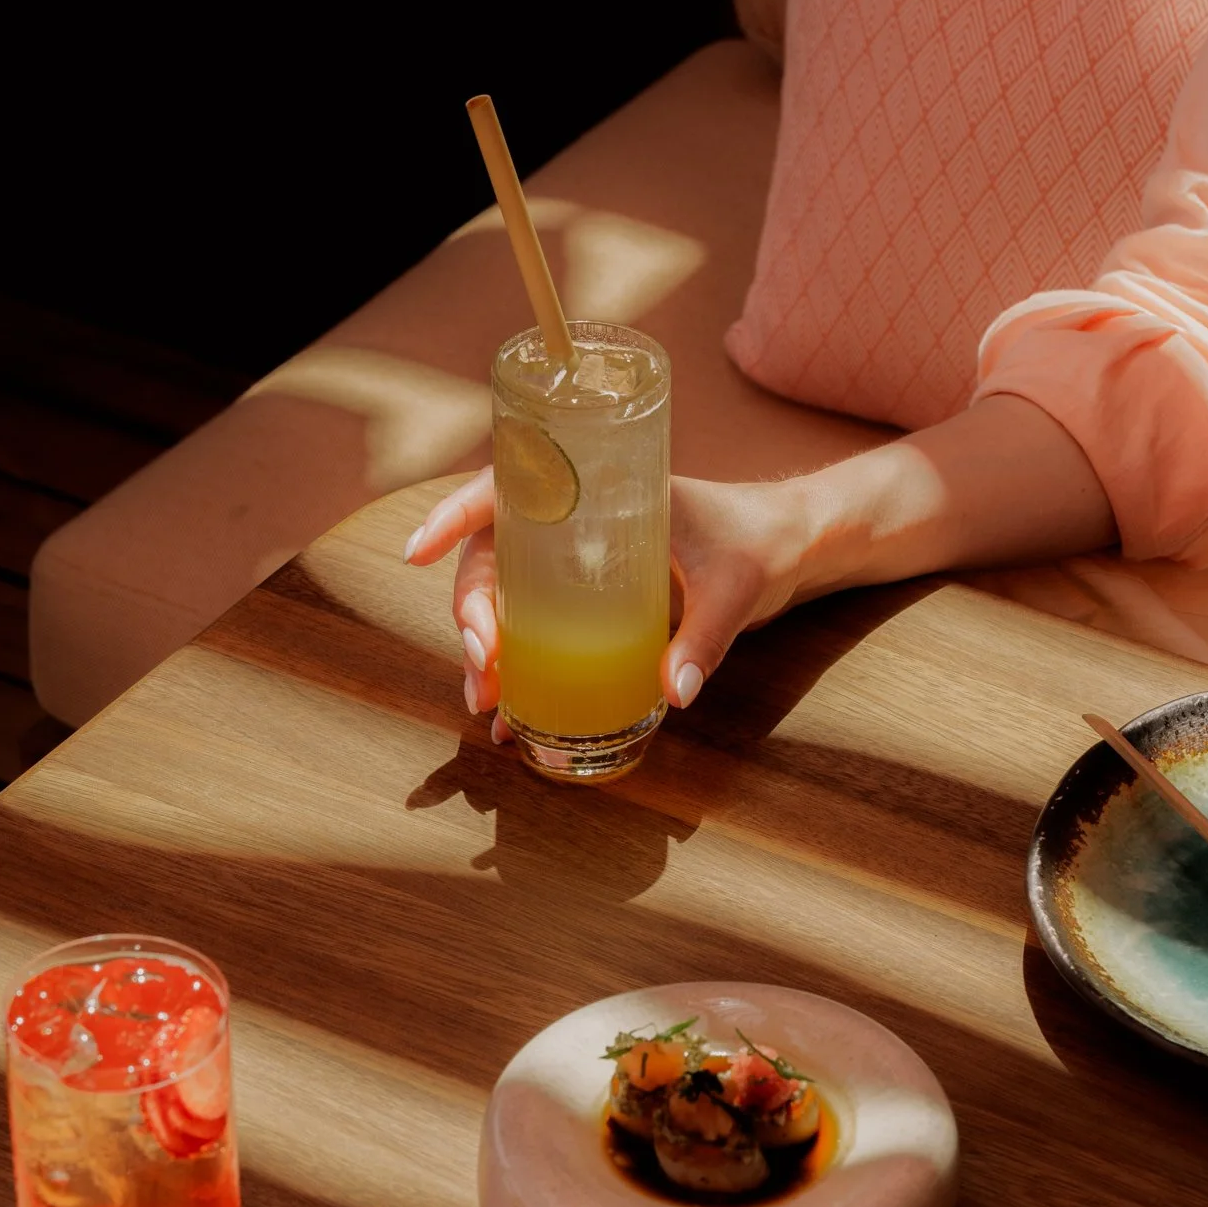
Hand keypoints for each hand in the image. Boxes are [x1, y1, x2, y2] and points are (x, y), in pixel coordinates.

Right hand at [402, 469, 812, 734]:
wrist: (791, 549)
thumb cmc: (761, 543)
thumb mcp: (736, 585)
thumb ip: (706, 638)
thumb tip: (672, 695)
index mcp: (600, 490)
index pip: (508, 488)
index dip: (454, 516)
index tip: (415, 551)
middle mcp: (578, 525)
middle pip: (495, 559)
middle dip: (472, 613)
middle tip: (483, 664)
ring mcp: (581, 567)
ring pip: (509, 602)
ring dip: (487, 654)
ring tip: (488, 707)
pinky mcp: (594, 605)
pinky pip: (540, 632)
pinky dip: (520, 673)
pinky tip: (511, 718)